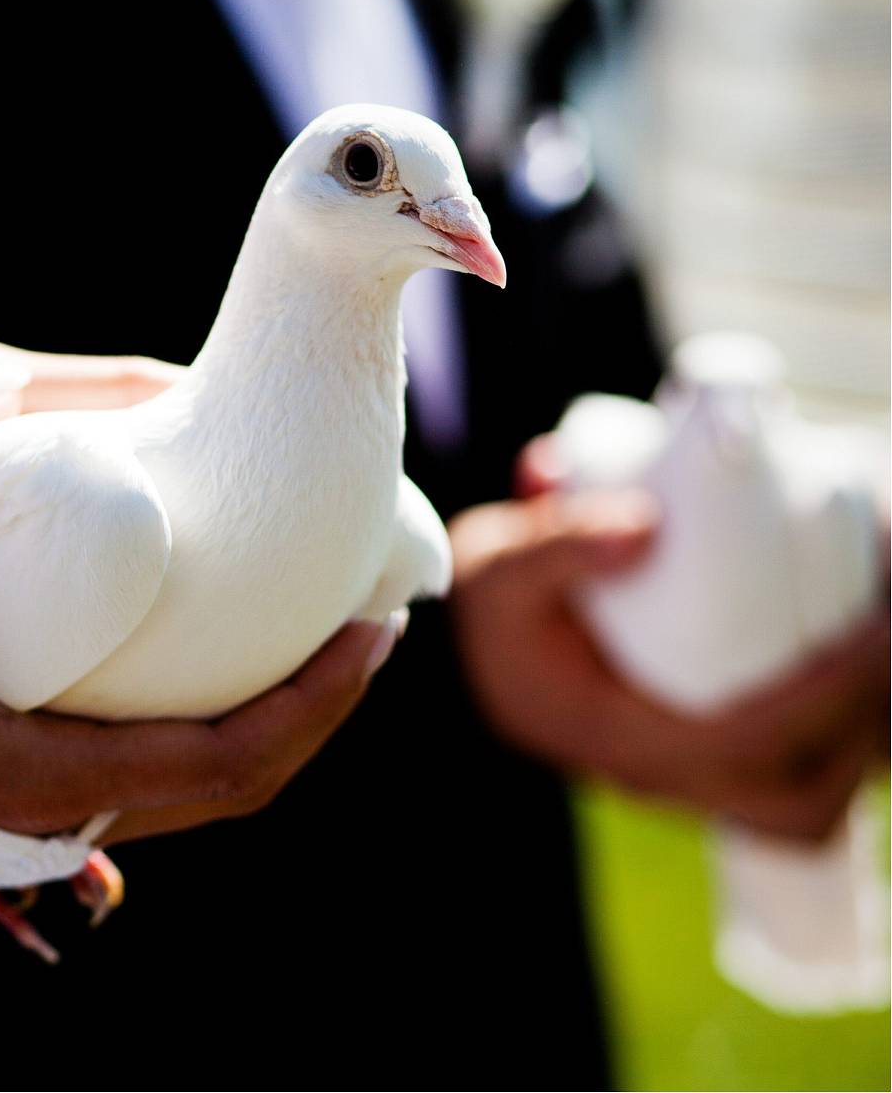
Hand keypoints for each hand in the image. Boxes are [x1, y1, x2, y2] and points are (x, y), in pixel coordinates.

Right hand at [0, 379, 398, 842]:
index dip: (320, 698)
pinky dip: (203, 725)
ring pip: (196, 784)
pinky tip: (206, 660)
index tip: (371, 627)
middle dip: (317, 707)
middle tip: (364, 622)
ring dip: (266, 718)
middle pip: (237, 782)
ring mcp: (42, 821)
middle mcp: (58, 818)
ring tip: (305, 635)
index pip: (231, 760)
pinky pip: (149, 773)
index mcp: (45, 781)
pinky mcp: (20, 803)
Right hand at [450, 465, 888, 843]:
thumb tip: (645, 525)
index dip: (821, 697)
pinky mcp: (708, 774)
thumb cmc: (495, 602)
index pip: (739, 745)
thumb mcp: (497, 561)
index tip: (871, 629)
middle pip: (797, 803)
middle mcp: (656, 778)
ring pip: (806, 807)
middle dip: (862, 729)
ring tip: (882, 652)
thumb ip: (556, 539)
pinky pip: (797, 788)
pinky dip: (843, 744)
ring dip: (860, 743)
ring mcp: (685, 784)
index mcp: (612, 737)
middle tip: (888, 638)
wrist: (480, 642)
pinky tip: (864, 679)